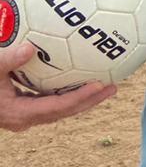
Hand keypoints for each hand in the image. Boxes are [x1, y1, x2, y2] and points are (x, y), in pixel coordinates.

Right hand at [1, 42, 115, 131]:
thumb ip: (8, 61)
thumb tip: (31, 48)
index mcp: (18, 113)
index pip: (56, 107)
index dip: (79, 98)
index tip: (99, 86)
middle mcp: (23, 119)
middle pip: (64, 112)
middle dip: (89, 101)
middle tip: (114, 87)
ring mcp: (22, 116)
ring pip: (58, 110)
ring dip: (81, 99)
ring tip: (105, 85)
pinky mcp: (20, 109)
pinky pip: (50, 103)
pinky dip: (66, 94)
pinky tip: (78, 80)